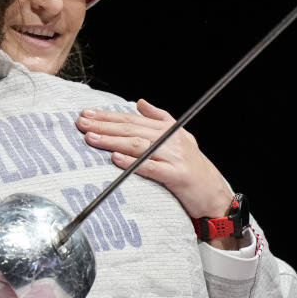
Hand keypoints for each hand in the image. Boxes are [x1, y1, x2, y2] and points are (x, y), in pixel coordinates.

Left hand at [76, 99, 232, 220]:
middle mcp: (171, 140)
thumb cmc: (194, 168)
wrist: (215, 195)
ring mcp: (174, 157)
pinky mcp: (177, 176)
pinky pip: (151, 168)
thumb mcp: (180, 137)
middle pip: (132, 129)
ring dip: (112, 141)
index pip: (133, 119)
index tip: (88, 114)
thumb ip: (160, 117)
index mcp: (168, 129)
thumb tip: (140, 102)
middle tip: (82, 123)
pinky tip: (115, 158)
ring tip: (91, 138)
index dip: (109, 116)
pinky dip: (132, 163)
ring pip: (138, 145)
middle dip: (104, 125)